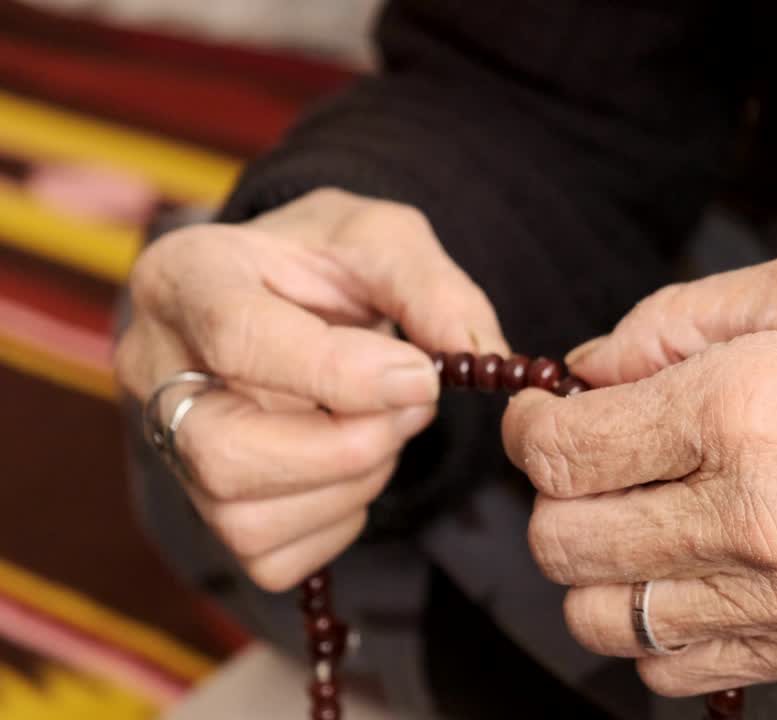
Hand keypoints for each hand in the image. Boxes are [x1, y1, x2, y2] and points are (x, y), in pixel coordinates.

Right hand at [116, 188, 507, 590]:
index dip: (338, 372)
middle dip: (346, 446)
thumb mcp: (384, 240)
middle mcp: (155, 369)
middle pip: (224, 451)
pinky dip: (338, 521)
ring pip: (246, 516)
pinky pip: (272, 555)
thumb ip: (430, 288)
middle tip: (412, 406)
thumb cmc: (330, 266)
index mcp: (186, 277)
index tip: (421, 378)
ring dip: (351, 483)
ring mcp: (170, 447)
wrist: (295, 300)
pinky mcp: (202, 507)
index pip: (237, 339)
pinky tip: (354, 464)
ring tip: (385, 425)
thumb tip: (478, 355)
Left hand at [502, 252, 776, 695]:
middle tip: (598, 459)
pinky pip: (673, 669)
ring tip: (643, 516)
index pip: (565, 455)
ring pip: (602, 621)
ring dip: (596, 567)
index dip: (532, 430)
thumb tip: (583, 371)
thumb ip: (670, 323)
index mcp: (741, 411)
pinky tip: (690, 568)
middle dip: (555, 496)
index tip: (548, 415)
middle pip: (563, 545)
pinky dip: (654, 624)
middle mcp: (753, 519)